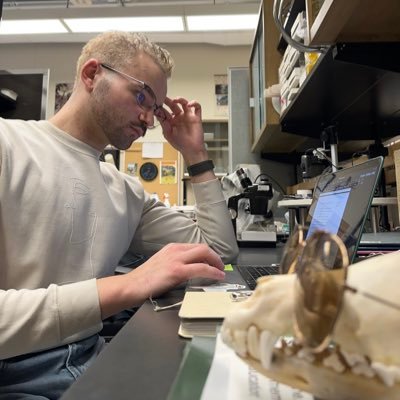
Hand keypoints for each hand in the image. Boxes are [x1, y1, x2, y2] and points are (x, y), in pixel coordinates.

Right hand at [97, 243, 225, 318]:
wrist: (131, 286)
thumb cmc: (144, 279)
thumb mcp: (163, 265)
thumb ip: (176, 263)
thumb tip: (191, 270)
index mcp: (171, 248)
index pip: (195, 247)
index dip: (208, 254)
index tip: (213, 261)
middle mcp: (175, 250)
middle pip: (203, 247)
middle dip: (215, 256)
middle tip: (220, 266)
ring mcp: (176, 259)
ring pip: (204, 253)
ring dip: (216, 262)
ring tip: (220, 271)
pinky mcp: (177, 270)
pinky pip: (202, 268)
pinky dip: (213, 271)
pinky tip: (218, 276)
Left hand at [160, 97, 207, 164]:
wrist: (191, 150)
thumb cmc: (180, 144)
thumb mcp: (168, 134)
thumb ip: (163, 123)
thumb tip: (157, 114)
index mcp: (171, 121)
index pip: (165, 112)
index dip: (160, 108)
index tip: (155, 104)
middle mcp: (179, 117)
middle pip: (173, 105)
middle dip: (168, 101)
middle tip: (163, 97)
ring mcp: (188, 117)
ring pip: (184, 104)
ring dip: (180, 99)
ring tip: (176, 100)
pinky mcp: (196, 118)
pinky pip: (197, 108)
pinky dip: (194, 103)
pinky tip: (189, 105)